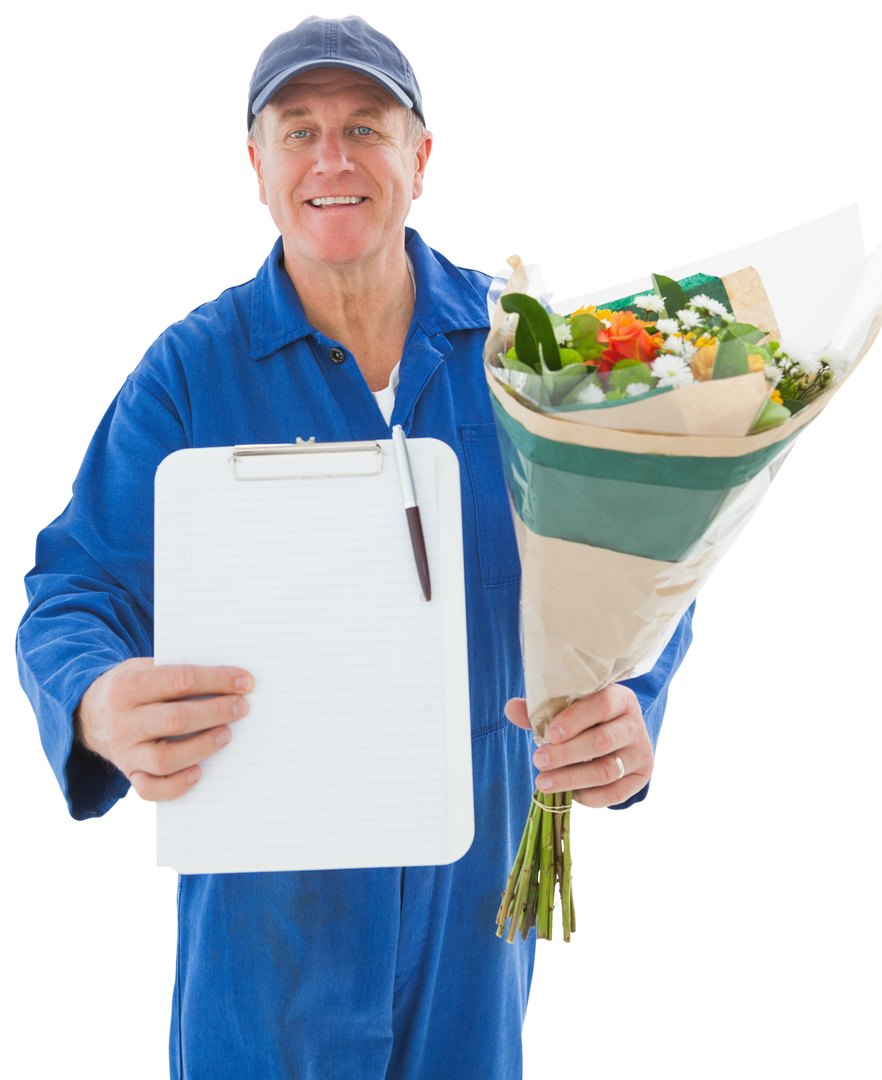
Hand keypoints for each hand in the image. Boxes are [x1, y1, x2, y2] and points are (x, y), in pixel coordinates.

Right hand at [76, 658, 253, 804]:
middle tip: (241, 708)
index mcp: (128, 686)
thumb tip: (229, 681)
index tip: (245, 682)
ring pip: (165, 759)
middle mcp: (122, 721)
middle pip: (176, 720)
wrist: (88, 713)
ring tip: (226, 735)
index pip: (180, 680)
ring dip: (202, 747)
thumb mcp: (144, 667)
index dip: (216, 680)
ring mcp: (124, 752)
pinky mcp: (128, 774)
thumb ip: (177, 673)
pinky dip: (177, 785)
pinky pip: (150, 790)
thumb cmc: (133, 687)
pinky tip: (199, 772)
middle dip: (216, 712)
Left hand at [504, 685, 655, 810]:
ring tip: (544, 783)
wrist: (620, 738)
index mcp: (619, 698)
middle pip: (603, 740)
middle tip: (538, 760)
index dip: (575, 720)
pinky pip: (615, 793)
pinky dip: (589, 797)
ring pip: (607, 770)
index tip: (549, 734)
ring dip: (572, 778)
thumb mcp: (570, 709)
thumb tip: (511, 708)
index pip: (601, 704)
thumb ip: (543, 710)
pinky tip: (568, 796)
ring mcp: (640, 753)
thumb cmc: (587, 719)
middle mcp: (634, 724)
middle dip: (567, 754)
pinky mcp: (640, 777)